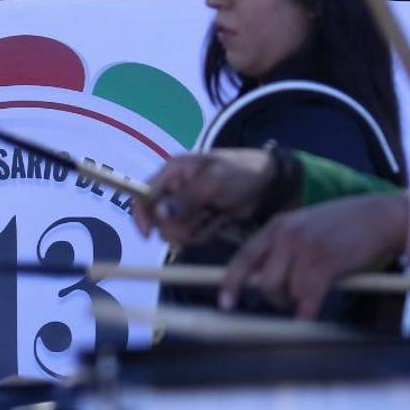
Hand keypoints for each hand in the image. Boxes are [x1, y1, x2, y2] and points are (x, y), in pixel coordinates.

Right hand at [132, 149, 275, 243]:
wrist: (268, 184)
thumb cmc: (241, 172)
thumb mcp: (214, 182)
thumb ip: (186, 198)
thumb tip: (160, 213)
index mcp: (173, 172)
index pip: (143, 196)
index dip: (141, 216)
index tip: (149, 235)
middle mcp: (175, 190)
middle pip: (158, 220)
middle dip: (180, 225)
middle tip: (204, 215)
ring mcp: (187, 207)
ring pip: (175, 232)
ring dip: (195, 229)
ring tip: (215, 214)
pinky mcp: (199, 221)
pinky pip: (191, 236)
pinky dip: (205, 233)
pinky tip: (220, 220)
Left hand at [217, 194, 409, 317]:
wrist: (380, 216)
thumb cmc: (344, 226)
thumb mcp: (305, 227)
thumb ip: (282, 248)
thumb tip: (259, 281)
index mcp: (278, 225)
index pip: (244, 256)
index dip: (231, 282)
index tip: (225, 303)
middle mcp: (287, 234)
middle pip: (264, 282)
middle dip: (276, 298)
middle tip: (292, 299)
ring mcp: (306, 248)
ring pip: (287, 293)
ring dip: (298, 302)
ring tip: (316, 291)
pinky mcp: (326, 263)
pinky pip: (307, 299)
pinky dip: (307, 312)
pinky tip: (310, 316)